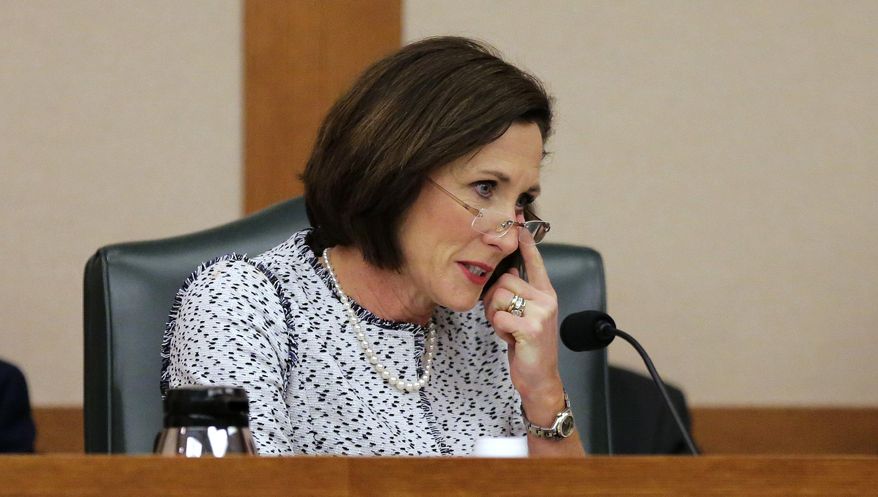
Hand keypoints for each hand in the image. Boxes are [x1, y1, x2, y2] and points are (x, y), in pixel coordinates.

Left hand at [483, 231, 563, 408]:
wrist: (539, 378)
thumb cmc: (529, 345)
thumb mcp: (528, 315)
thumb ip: (522, 294)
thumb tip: (508, 271)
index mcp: (546, 294)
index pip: (536, 263)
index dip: (527, 245)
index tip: (521, 227)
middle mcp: (546, 299)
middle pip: (504, 281)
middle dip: (494, 300)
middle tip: (504, 318)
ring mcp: (541, 313)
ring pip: (499, 297)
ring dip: (495, 315)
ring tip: (508, 328)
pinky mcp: (531, 328)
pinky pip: (499, 317)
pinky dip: (498, 328)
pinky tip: (510, 337)